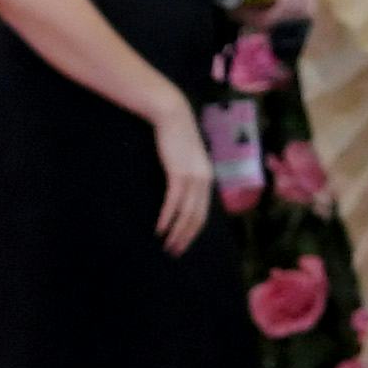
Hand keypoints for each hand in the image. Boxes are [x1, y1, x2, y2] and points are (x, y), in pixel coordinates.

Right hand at [149, 87, 216, 252]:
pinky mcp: (179, 173)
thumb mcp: (187, 159)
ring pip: (186, 213)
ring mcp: (193, 177)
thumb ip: (188, 176)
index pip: (203, 213)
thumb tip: (181, 195)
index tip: (183, 243)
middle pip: (197, 217)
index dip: (193, 231)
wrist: (173, 115)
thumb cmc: (176, 136)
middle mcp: (204, 180)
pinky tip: (160, 229)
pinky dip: (167, 217)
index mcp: (207, 179)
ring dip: (177, 232)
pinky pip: (173, 201)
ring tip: (167, 245)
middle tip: (175, 251)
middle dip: (186, 237)